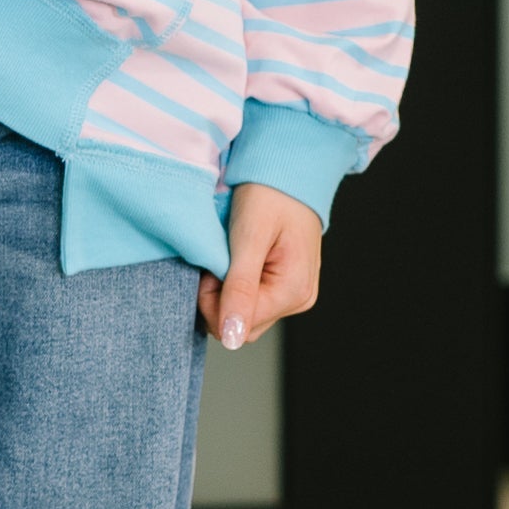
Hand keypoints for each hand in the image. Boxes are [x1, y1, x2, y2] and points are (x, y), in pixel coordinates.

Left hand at [197, 183, 321, 352]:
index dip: (213, 301)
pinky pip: (252, 301)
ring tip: (228, 257)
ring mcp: (294, 295)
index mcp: (294, 291)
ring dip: (225, 292)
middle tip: (218, 260)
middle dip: (218, 299)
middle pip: (242, 326)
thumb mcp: (249, 238)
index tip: (210, 267)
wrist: (288, 171)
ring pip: (244, 315)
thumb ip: (240, 289)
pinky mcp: (286, 287)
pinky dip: (235, 286)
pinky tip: (236, 261)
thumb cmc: (270, 195)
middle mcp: (299, 299)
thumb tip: (233, 338)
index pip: (238, 328)